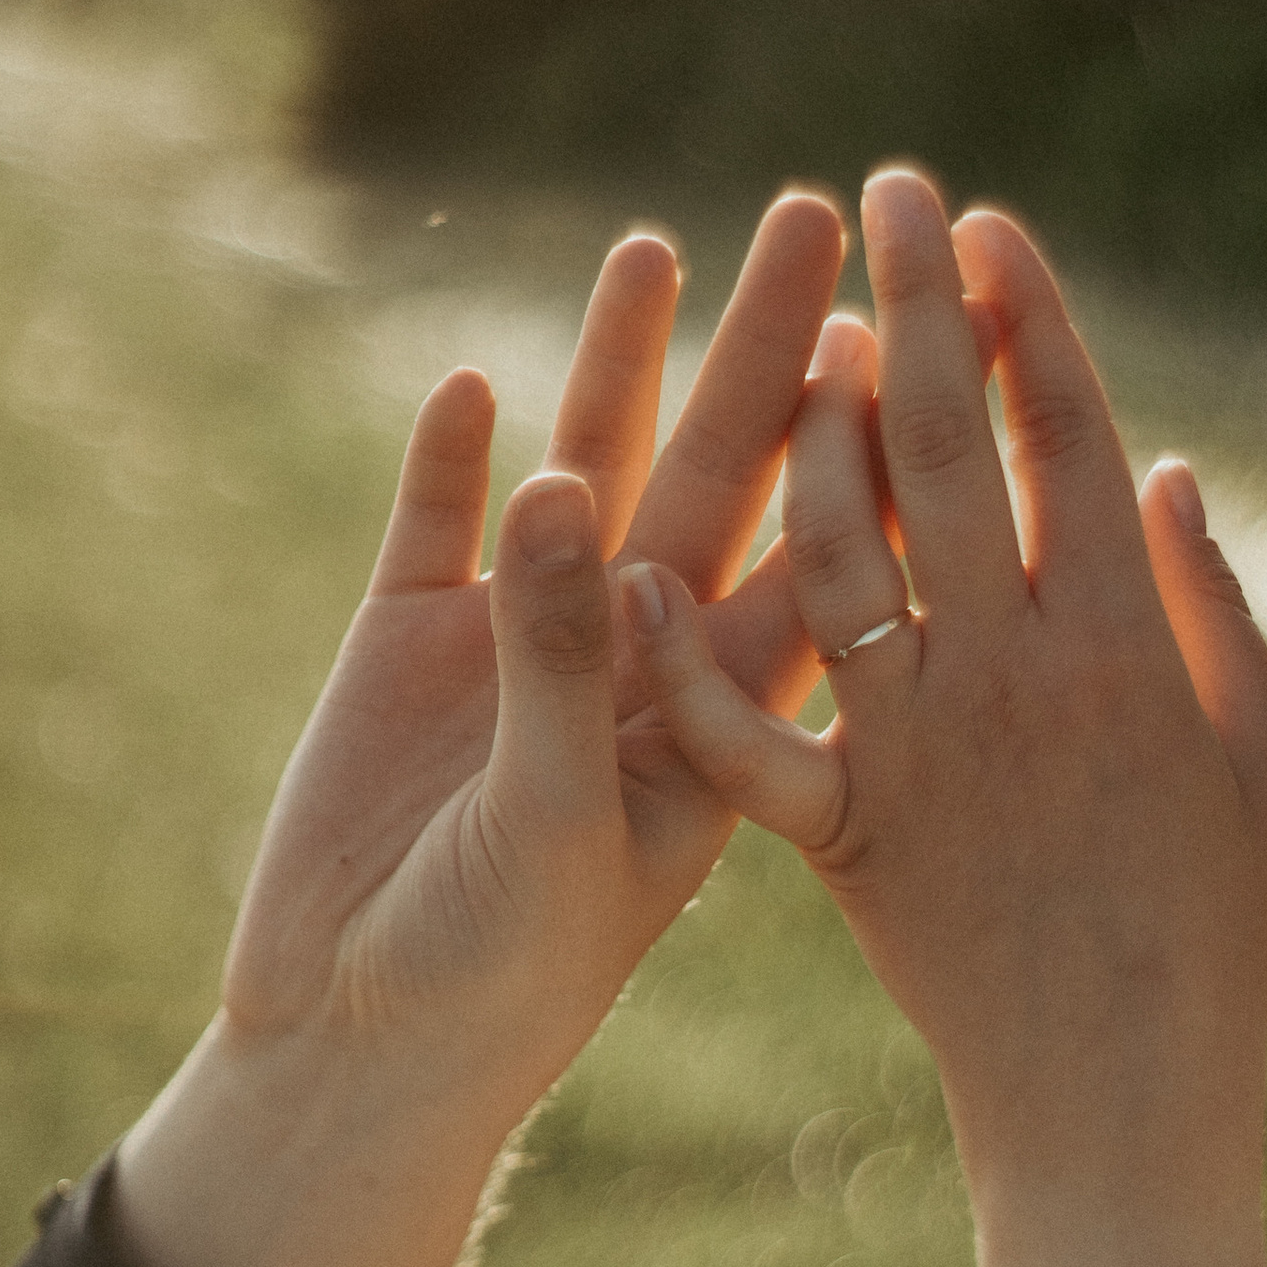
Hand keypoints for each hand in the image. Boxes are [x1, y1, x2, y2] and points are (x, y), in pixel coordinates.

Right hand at [113, 191, 845, 1266]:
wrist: (357, 1050)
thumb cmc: (501, 971)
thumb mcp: (554, 817)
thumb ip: (566, 658)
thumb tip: (569, 488)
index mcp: (721, 715)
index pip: (817, 552)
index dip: (858, 442)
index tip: (908, 319)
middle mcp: (635, 658)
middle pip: (718, 478)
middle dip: (761, 353)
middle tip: (816, 216)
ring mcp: (518, 644)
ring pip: (584, 474)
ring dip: (614, 366)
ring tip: (654, 245)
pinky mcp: (403, 647)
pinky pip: (432, 526)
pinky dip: (449, 458)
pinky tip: (467, 381)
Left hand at [622, 169, 1266, 1266]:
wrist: (1121, 1104)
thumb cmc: (1214, 928)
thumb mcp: (1262, 761)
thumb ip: (1209, 609)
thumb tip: (1158, 466)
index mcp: (1125, 646)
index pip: (1070, 438)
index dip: (1028, 318)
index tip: (990, 219)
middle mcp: (1016, 674)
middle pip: (956, 457)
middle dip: (917, 312)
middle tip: (885, 195)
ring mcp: (920, 749)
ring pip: (844, 556)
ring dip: (812, 433)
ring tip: (786, 331)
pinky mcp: (841, 835)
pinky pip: (751, 741)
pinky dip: (690, 659)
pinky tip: (631, 564)